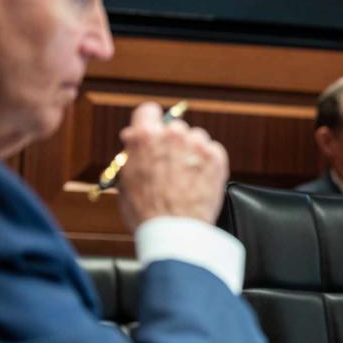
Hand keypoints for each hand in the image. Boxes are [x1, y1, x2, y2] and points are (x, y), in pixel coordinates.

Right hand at [116, 102, 228, 230]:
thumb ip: (132, 155)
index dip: (148, 123)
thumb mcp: (125, 180)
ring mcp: (197, 145)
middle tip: (169, 163)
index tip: (152, 131)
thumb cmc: (147, 212)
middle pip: (173, 127)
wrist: (175, 231)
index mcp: (145, 136)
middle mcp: (173, 135)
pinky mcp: (216, 157)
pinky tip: (198, 179)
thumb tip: (133, 140)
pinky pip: (211, 151)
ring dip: (191, 151)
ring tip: (185, 176)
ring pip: (195, 138)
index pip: (147, 111)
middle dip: (171, 142)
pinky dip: (206, 162)